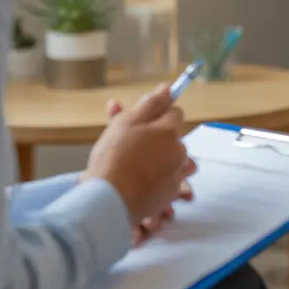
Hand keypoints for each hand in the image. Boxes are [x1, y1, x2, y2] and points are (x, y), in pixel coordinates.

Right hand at [82, 85, 195, 224]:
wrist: (109, 200)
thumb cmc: (114, 157)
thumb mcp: (127, 122)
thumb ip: (151, 104)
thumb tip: (167, 88)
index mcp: (170, 131)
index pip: (175, 112)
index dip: (158, 115)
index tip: (143, 123)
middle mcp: (180, 151)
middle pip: (174, 138)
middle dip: (159, 139)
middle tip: (133, 147)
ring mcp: (177, 175)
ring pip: (175, 160)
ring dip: (162, 161)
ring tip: (138, 167)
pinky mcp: (170, 195)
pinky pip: (169, 182)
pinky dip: (159, 182)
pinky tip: (140, 184)